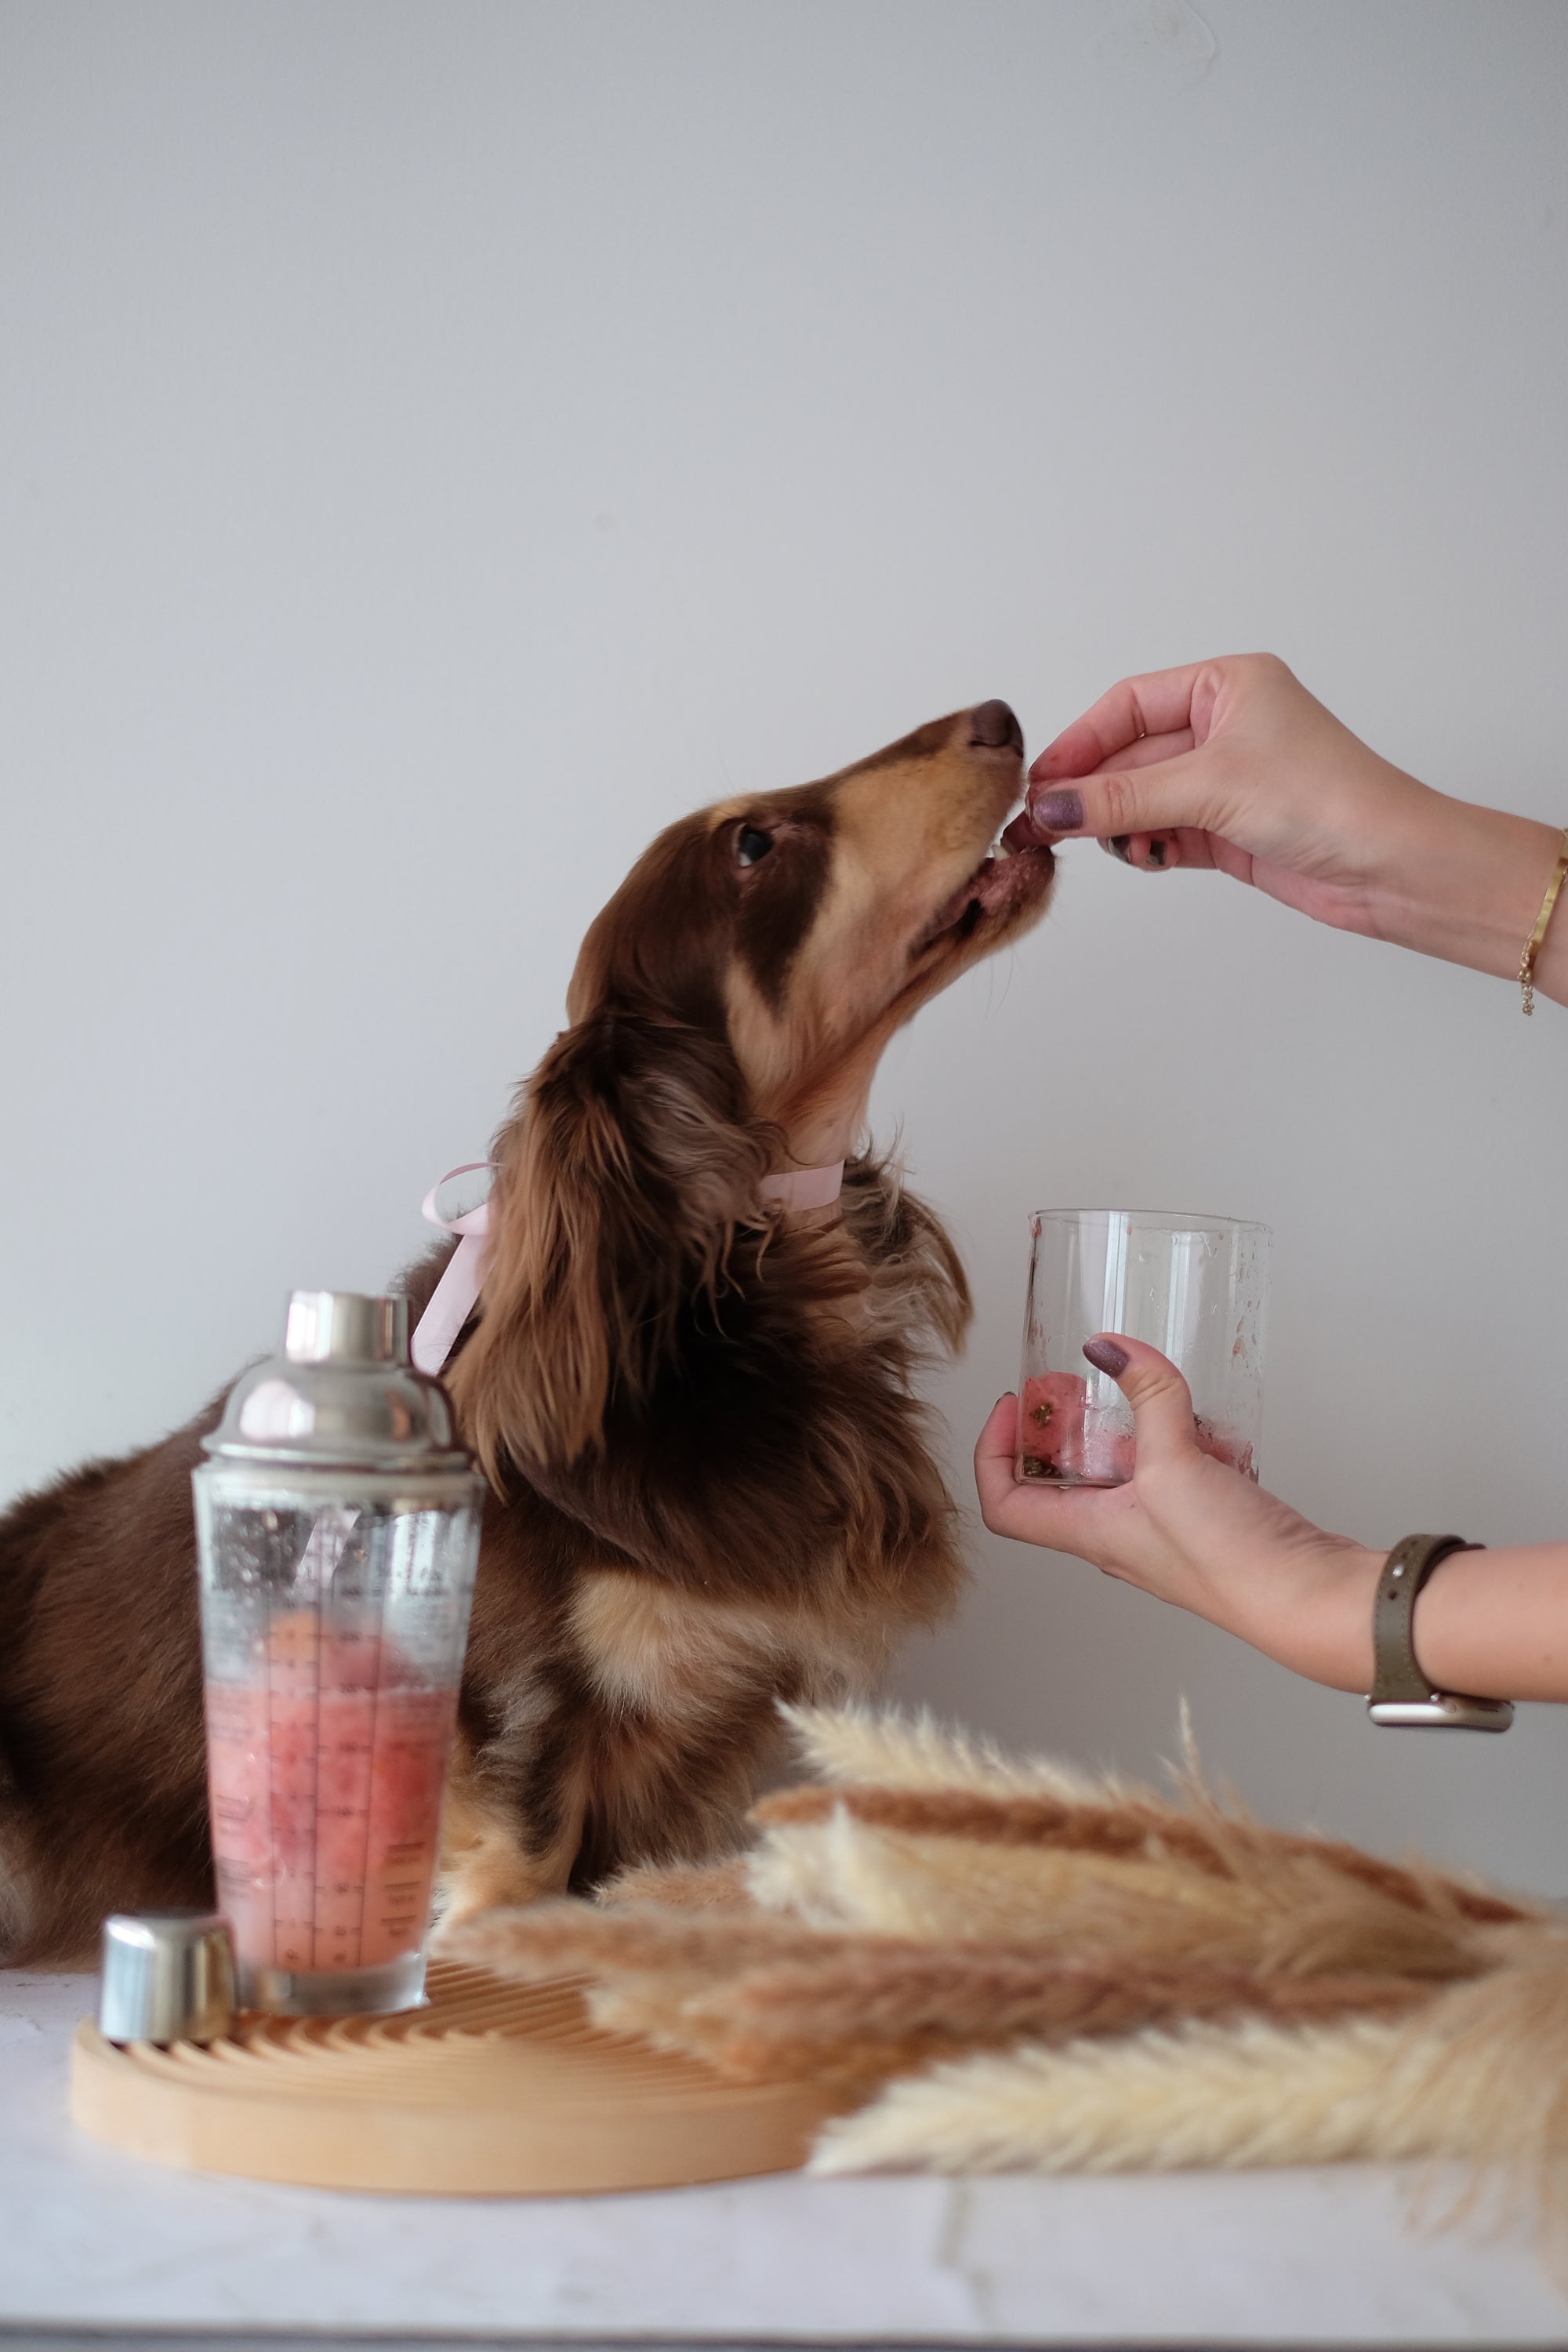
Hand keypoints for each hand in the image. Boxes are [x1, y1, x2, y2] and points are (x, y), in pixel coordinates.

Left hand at [974, 1335, 1380, 1693]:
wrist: (1304, 1597)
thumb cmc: (1227, 1557)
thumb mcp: (1173, 1462)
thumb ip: (1147, 1395)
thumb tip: (1110, 1346)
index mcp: (1088, 1532)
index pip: (1006, 1504)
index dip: (994, 1453)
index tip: (1014, 1406)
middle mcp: (1118, 1536)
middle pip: (1068, 1477)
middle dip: (1075, 1425)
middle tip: (1086, 1385)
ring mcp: (1163, 1530)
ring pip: (1132, 1468)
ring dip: (1145, 1428)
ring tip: (1170, 1404)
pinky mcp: (1207, 1523)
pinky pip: (1184, 1472)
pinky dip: (1194, 1444)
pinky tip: (1220, 1436)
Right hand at [1012, 652, 1564, 995]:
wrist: (1391, 866)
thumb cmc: (1329, 800)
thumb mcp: (1209, 787)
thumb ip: (1120, 798)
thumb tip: (1049, 808)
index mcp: (1228, 685)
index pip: (1128, 704)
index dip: (1080, 742)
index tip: (1041, 782)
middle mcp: (1226, 726)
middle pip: (1129, 756)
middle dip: (1091, 793)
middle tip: (1044, 826)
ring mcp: (1227, 780)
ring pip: (1143, 799)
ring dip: (1118, 825)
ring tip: (1101, 846)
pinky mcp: (1230, 829)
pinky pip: (1164, 832)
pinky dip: (1147, 847)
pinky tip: (1145, 857)